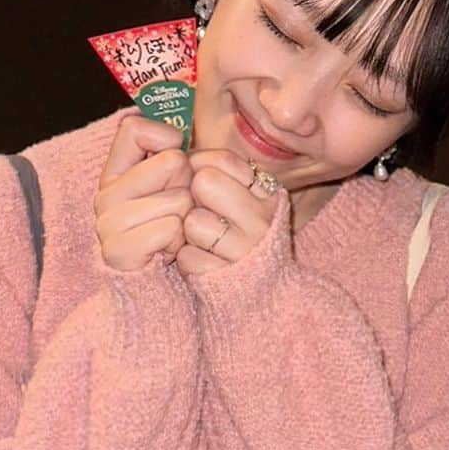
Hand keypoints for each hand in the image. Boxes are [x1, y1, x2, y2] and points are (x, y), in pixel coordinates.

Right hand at [94, 108, 193, 270]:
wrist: (159, 291)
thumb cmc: (173, 232)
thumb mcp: (174, 186)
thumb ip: (171, 153)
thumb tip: (176, 131)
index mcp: (115, 172)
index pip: (135, 128)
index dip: (167, 139)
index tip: (174, 162)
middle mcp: (104, 195)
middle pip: (171, 161)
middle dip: (188, 186)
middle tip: (178, 209)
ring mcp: (106, 224)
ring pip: (178, 198)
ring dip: (186, 218)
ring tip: (173, 234)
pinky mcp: (116, 251)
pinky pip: (169, 228)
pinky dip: (178, 241)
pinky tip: (167, 251)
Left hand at [175, 147, 279, 277]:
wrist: (264, 295)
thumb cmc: (241, 236)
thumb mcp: (245, 200)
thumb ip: (220, 174)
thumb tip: (179, 154)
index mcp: (269, 194)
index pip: (223, 160)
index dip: (199, 166)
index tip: (199, 181)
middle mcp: (263, 220)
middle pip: (205, 183)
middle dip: (194, 197)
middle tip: (202, 212)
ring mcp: (246, 251)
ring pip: (193, 222)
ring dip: (189, 232)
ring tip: (205, 240)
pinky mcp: (227, 279)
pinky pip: (187, 257)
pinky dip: (188, 259)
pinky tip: (204, 260)